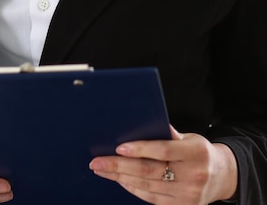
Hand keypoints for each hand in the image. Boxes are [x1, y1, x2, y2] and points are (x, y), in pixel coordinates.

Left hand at [89, 125, 237, 204]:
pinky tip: (120, 180)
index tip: (118, 148)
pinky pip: (152, 199)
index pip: (163, 150)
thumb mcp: (190, 137)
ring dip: (121, 178)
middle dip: (120, 166)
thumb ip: (168, 133)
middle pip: (150, 171)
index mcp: (195, 152)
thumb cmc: (199, 151)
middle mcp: (192, 175)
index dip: (140, 149)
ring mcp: (187, 195)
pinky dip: (133, 188)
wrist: (223, 176)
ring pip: (147, 187)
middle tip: (97, 161)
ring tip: (102, 170)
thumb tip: (141, 123)